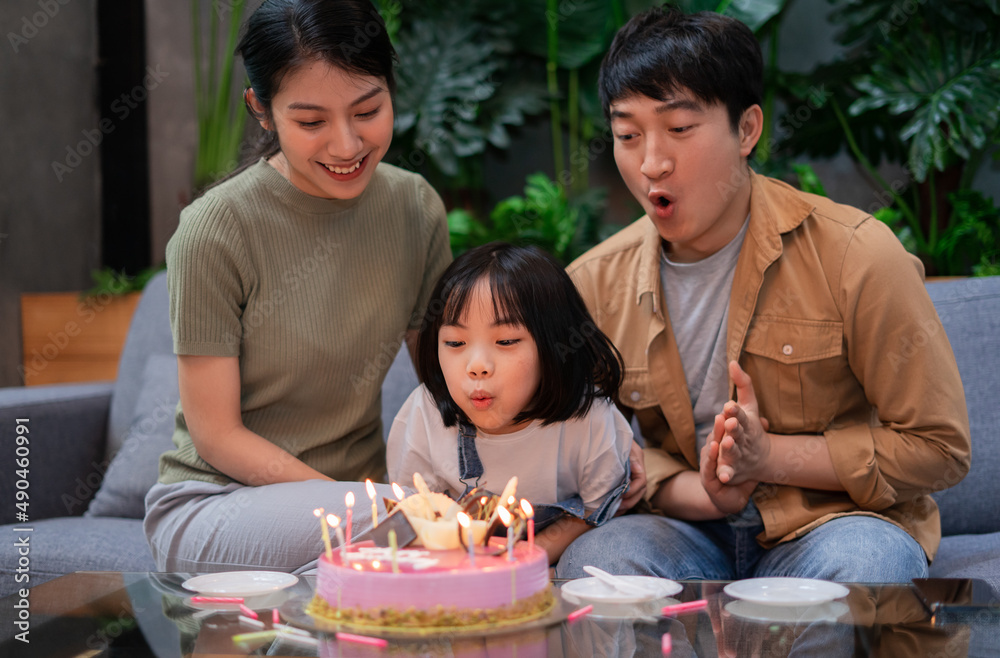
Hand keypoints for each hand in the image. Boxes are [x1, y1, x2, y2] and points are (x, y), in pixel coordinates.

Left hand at [617, 440, 646, 513]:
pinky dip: (622, 501)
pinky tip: (614, 508)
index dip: (632, 490)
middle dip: (630, 501)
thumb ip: (629, 456)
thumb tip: (638, 470)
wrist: (604, 429)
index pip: (641, 480)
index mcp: (638, 459)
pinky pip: (628, 492)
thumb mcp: (621, 443)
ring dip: (626, 504)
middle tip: (617, 508)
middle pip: (640, 490)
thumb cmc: (611, 434)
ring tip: (615, 512)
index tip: (621, 495)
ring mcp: (632, 472)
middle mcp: (637, 467)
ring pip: (635, 493)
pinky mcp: (625, 476)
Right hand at [700, 414, 757, 514]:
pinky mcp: (709, 478)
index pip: (724, 424)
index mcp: (721, 439)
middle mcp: (713, 448)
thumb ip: (754, 435)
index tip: (732, 405)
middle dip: (720, 426)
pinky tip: (722, 469)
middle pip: (717, 434)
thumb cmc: (736, 469)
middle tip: (724, 416)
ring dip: (720, 446)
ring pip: (714, 452)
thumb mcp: (745, 451)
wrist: (727, 496)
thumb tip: (765, 421)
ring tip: (727, 440)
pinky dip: (717, 468)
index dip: (728, 415)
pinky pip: (713, 472)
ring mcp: (710, 463)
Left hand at [716, 361, 771, 484]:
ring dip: (729, 448)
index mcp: (745, 422)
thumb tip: (732, 361)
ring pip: (733, 452)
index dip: (735, 411)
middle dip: (734, 428)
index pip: (740, 415)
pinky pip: (730, 472)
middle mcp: (743, 439)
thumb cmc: (750, 427)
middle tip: (729, 422)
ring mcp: (739, 455)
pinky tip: (722, 476)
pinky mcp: (734, 469)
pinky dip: (727, 474)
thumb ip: (743, 384)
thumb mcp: (748, 405)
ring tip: (724, 443)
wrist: (762, 459)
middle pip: (737, 433)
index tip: (729, 406)